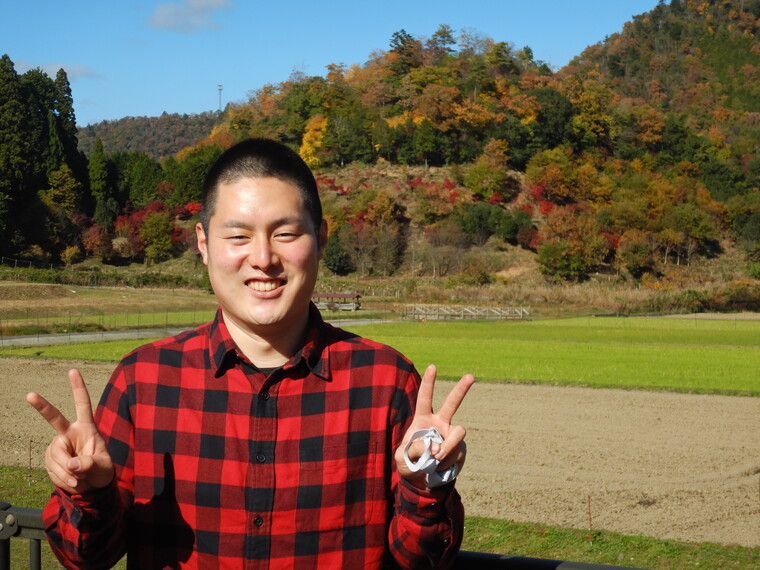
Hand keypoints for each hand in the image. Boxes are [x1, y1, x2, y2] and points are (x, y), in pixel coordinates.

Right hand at [26, 369, 113, 493]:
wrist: (91, 487)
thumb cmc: (102, 471)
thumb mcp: (103, 468)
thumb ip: (90, 464)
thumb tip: (71, 463)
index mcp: (87, 428)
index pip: (83, 405)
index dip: (78, 388)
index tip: (73, 370)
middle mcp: (69, 433)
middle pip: (54, 419)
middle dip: (42, 406)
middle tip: (30, 395)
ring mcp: (58, 445)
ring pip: (56, 457)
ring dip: (66, 473)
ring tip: (79, 479)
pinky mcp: (50, 459)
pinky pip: (53, 470)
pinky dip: (62, 479)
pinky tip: (72, 481)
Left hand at [395, 365, 473, 488]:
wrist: (422, 480)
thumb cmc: (409, 464)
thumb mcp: (402, 457)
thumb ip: (414, 449)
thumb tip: (435, 446)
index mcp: (423, 420)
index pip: (425, 398)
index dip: (428, 382)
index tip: (432, 366)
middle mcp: (440, 423)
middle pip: (453, 403)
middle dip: (462, 389)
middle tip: (471, 376)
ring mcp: (452, 435)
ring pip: (459, 431)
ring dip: (448, 446)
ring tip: (436, 458)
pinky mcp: (460, 449)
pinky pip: (458, 452)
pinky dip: (447, 462)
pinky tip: (438, 467)